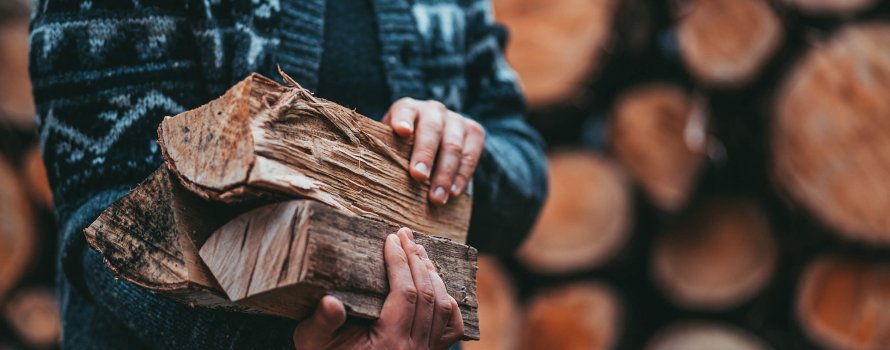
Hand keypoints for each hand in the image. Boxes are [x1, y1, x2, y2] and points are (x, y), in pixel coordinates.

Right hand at [293, 228, 463, 349]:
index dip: (400, 262)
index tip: (391, 238)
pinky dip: (448, 301)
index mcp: (390, 344)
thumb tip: (330, 301)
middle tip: (405, 235)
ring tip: (418, 250)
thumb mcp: (313, 342)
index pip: (405, 294)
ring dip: (432, 274)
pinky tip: (436, 284)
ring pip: (443, 307)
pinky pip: (451, 326)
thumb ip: (322, 323)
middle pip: (427, 295)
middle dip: (417, 259)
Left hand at [383, 98, 485, 204]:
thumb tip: (373, 179)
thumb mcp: (393, 145)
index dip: (403, 119)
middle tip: (418, 176)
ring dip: (444, 174)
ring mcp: (456, 120)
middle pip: (431, 130)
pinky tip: (454, 192)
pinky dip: (462, 176)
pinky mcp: (474, 132)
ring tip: (436, 198)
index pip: (405, 110)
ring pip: (453, 145)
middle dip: (425, 154)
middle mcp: (433, 110)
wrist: (436, 141)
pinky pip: (470, 155)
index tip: (402, 131)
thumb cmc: (405, 148)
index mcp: (409, 108)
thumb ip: (387, 153)